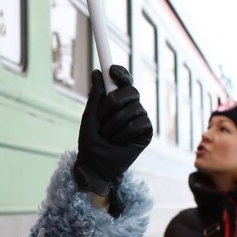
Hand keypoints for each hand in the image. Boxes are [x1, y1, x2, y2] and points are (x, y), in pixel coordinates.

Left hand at [73, 65, 153, 195]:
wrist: (96, 165)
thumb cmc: (91, 141)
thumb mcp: (90, 115)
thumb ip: (96, 95)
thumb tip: (97, 72)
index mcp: (117, 100)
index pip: (124, 81)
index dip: (121, 73)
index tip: (111, 70)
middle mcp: (131, 107)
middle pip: (131, 91)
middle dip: (114, 102)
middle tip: (101, 116)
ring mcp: (140, 118)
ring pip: (134, 109)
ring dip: (114, 122)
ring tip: (107, 135)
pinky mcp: (146, 132)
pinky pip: (138, 123)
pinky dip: (123, 132)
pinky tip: (117, 141)